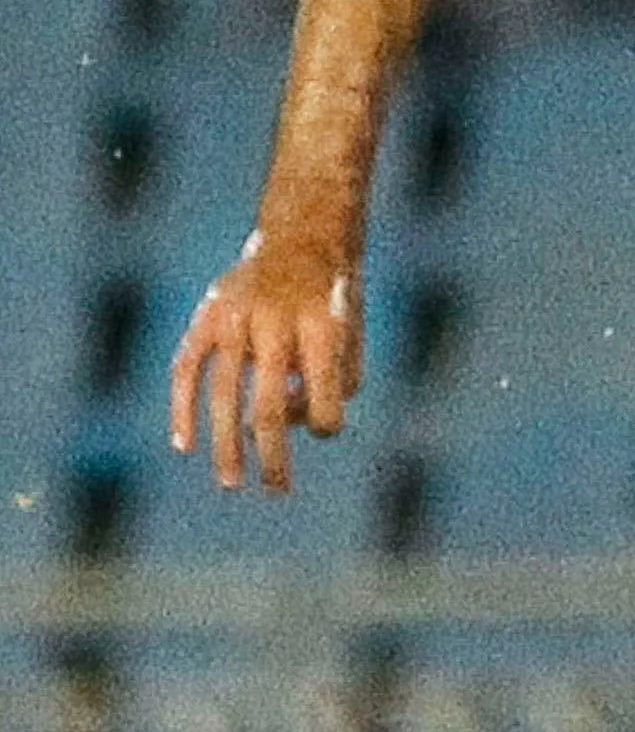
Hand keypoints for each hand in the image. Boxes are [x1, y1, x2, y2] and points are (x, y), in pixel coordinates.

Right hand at [167, 234, 363, 491]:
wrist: (303, 240)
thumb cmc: (335, 302)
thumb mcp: (353, 338)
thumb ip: (332, 385)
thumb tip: (271, 426)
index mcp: (323, 330)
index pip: (324, 400)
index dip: (325, 423)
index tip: (323, 427)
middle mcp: (277, 324)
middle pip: (270, 407)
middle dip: (273, 457)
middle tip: (276, 492)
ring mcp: (236, 319)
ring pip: (225, 394)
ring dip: (227, 444)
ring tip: (232, 483)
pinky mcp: (206, 315)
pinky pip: (186, 367)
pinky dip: (182, 407)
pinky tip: (184, 444)